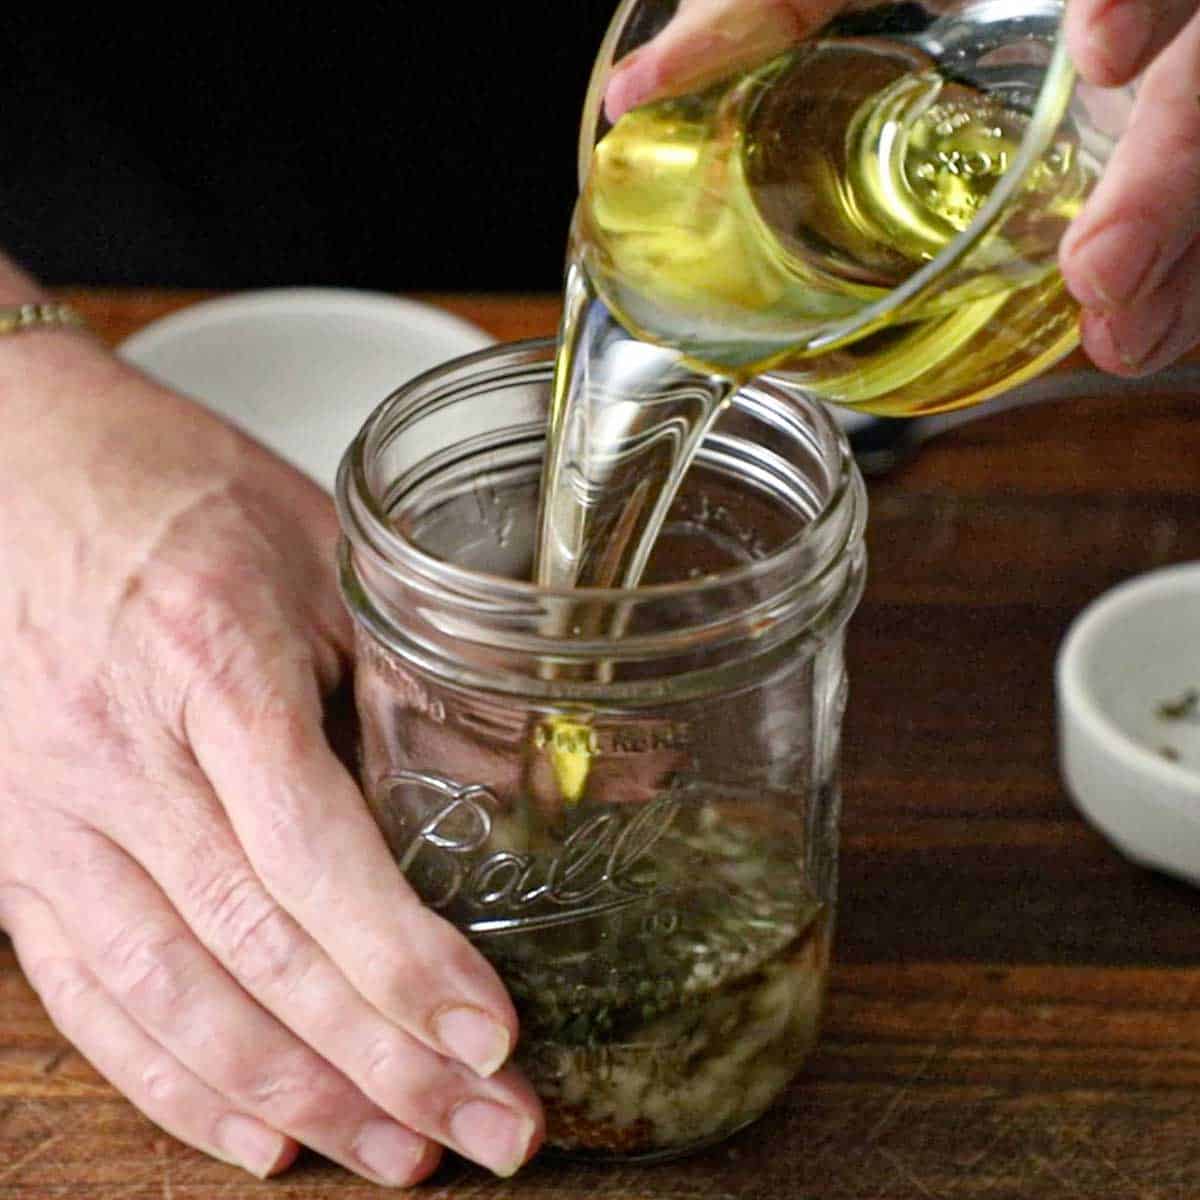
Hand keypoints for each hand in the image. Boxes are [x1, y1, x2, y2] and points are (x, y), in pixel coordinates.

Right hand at [0, 320, 542, 1183]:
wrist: (18, 465)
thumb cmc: (182, 496)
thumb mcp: (324, 560)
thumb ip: (418, 679)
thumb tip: (559, 773)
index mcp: (214, 666)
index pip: (313, 850)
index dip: (404, 962)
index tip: (492, 1037)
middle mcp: (124, 758)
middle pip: (259, 950)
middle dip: (381, 1062)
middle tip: (487, 1135)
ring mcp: (54, 817)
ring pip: (174, 997)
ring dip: (295, 1094)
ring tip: (398, 1157)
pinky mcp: (18, 851)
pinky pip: (90, 993)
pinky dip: (175, 1079)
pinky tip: (259, 1134)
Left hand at [604, 0, 1199, 377]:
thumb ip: (767, 6)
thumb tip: (635, 96)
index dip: (1148, 1)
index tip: (1100, 52)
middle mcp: (1157, 28)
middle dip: (1168, 187)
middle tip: (1100, 285)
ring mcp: (1176, 89)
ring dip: (1180, 266)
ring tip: (1119, 344)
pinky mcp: (1174, 147)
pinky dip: (1178, 278)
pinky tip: (1129, 334)